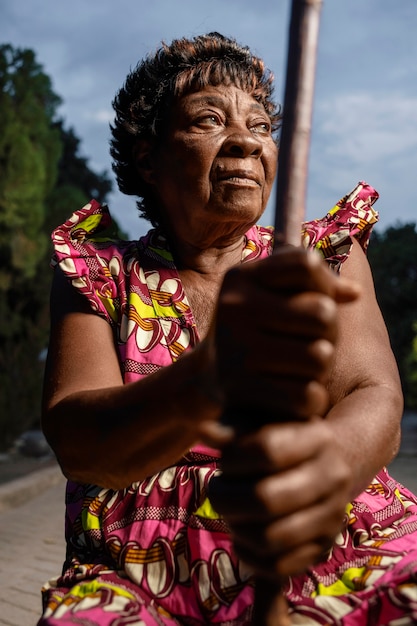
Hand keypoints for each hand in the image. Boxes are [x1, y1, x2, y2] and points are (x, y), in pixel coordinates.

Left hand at [209, 419, 352, 579]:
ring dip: (237, 529)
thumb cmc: (279, 437)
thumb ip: (233, 427)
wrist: (321, 464)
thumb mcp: (260, 423)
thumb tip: (205, 431)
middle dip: (228, 500)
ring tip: (230, 514)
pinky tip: (241, 538)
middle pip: (266, 499)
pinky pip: (278, 566)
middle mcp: (334, 476)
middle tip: (217, 492)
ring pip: (270, 537)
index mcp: (318, 437)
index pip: (267, 448)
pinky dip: (250, 557)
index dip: (233, 458)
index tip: (224, 460)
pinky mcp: (324, 547)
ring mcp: (333, 515)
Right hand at [212, 245, 359, 422]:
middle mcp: (233, 307)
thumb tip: (354, 294)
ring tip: (299, 369)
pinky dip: (309, 401)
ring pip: (319, 356)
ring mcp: (234, 348)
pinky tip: (292, 396)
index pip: (306, 264)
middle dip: (328, 333)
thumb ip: (314, 285)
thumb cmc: (255, 330)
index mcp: (241, 277)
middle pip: (323, 313)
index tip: (317, 299)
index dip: (325, 283)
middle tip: (311, 342)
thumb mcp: (272, 296)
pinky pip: (306, 395)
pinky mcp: (240, 389)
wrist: (207, 379)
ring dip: (318, 370)